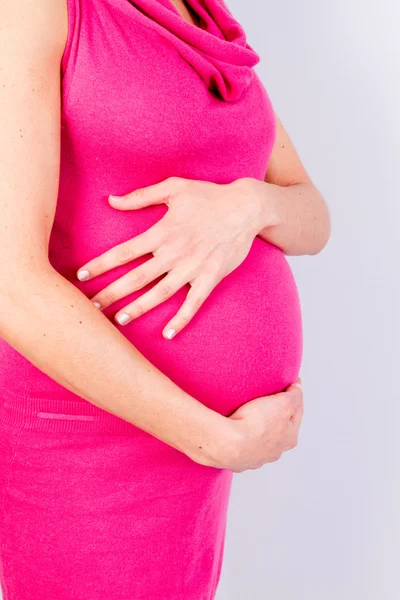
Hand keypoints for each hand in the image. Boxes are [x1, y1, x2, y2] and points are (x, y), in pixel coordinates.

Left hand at [76, 177, 280, 338]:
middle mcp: (175, 253)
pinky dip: (181, 319)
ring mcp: (193, 268)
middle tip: (92, 306)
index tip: (81, 275)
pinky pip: (194, 303)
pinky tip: (168, 334)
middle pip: (137, 277)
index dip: (101, 264)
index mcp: (162, 232)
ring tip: (119, 320)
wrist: (247, 207)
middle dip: (112, 292)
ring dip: (139, 308)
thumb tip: (111, 200)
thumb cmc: (209, 195)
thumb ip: (141, 196)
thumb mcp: (174, 188)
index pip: (124, 251)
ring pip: (161, 293)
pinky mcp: (211, 278)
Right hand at [217, 378, 303, 472]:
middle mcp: (275, 451)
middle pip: (278, 425)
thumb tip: (297, 388)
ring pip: (260, 436)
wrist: (227, 444)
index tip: (286, 383)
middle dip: (275, 412)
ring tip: (247, 411)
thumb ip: (295, 395)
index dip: (293, 395)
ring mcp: (256, 457)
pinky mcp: (237, 458)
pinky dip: (240, 434)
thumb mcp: (283, 403)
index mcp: (290, 438)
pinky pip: (241, 442)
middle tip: (265, 398)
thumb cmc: (255, 425)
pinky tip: (235, 425)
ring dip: (257, 426)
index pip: (297, 411)